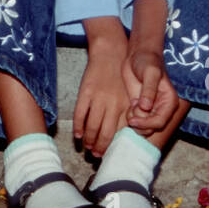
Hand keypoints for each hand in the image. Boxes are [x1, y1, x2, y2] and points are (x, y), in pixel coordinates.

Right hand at [74, 18, 129, 157]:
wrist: (111, 52)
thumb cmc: (123, 75)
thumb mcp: (131, 93)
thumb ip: (128, 112)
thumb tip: (124, 134)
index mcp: (126, 106)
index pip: (120, 132)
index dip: (114, 146)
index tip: (111, 154)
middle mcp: (113, 104)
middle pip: (105, 133)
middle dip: (101, 147)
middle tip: (97, 155)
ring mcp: (98, 98)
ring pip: (92, 126)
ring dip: (89, 140)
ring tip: (87, 148)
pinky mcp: (86, 92)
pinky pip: (80, 114)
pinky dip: (78, 127)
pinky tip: (78, 135)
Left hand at [123, 48, 179, 135]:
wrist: (138, 55)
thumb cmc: (148, 61)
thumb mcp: (150, 72)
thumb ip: (149, 89)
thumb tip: (146, 107)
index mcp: (169, 102)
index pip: (160, 122)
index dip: (146, 124)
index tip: (133, 120)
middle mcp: (162, 108)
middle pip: (151, 128)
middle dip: (139, 124)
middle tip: (131, 112)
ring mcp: (150, 109)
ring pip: (143, 127)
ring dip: (134, 121)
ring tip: (131, 107)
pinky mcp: (140, 108)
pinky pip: (136, 121)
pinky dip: (130, 117)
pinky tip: (130, 106)